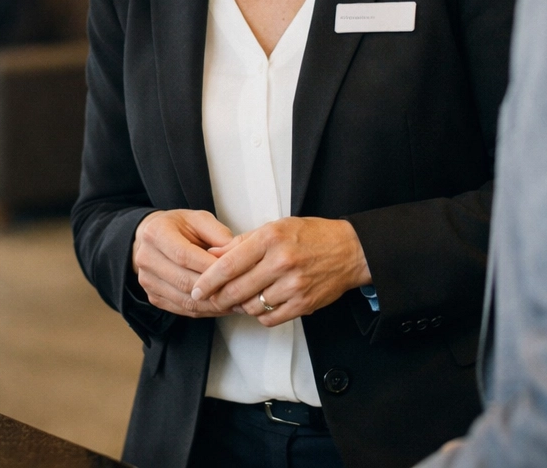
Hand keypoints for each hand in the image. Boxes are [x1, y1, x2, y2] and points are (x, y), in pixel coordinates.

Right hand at [131, 209, 234, 317]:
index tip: (235, 272)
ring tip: (237, 303)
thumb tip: (236, 255)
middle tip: (241, 292)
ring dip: (213, 305)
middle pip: (184, 281)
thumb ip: (218, 234)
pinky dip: (205, 311)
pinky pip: (182, 309)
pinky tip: (222, 307)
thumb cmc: (180, 227)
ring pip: (185, 300)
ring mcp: (147, 281)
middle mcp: (146, 258)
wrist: (155, 239)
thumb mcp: (200, 219)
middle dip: (215, 289)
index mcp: (155, 233)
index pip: (184, 255)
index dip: (210, 267)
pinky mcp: (153, 297)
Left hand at [189, 216, 370, 326]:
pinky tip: (261, 304)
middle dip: (218, 298)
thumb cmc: (310, 236)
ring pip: (252, 306)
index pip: (228, 265)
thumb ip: (241, 243)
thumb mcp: (274, 228)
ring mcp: (293, 285)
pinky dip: (260, 315)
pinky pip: (270, 318)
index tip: (196, 289)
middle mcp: (281, 262)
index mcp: (270, 239)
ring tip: (239, 299)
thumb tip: (212, 255)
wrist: (350, 250)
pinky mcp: (304, 303)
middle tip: (211, 299)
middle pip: (236, 289)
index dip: (207, 281)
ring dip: (240, 306)